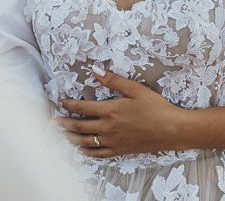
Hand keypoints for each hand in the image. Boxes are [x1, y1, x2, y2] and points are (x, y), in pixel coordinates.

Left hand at [57, 67, 184, 157]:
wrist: (171, 129)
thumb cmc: (156, 107)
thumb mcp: (136, 90)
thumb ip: (113, 80)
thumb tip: (95, 70)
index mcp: (110, 111)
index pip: (82, 108)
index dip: (69, 105)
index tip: (60, 102)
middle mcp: (107, 128)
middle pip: (79, 127)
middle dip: (64, 124)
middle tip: (53, 121)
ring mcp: (112, 141)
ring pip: (85, 142)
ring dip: (71, 138)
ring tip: (62, 135)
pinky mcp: (120, 150)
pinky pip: (98, 154)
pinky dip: (87, 152)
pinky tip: (82, 149)